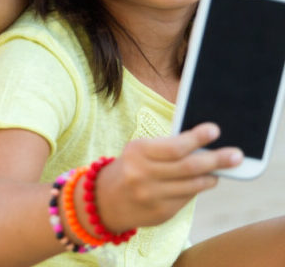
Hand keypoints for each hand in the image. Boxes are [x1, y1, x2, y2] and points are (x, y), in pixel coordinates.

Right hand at [93, 123, 242, 232]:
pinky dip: (198, 188)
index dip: (196, 138)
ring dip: (211, 176)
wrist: (107, 199)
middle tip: (236, 155)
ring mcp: (153, 196)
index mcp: (138, 152)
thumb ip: (167, 148)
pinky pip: (187, 198)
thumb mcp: (140, 151)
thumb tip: (203, 145)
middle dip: (216, 160)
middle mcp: (144, 174)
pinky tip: (203, 182)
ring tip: (221, 170)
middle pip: (188, 167)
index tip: (215, 130)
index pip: (174, 146)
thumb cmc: (131, 167)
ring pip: (193, 185)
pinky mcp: (161, 213)